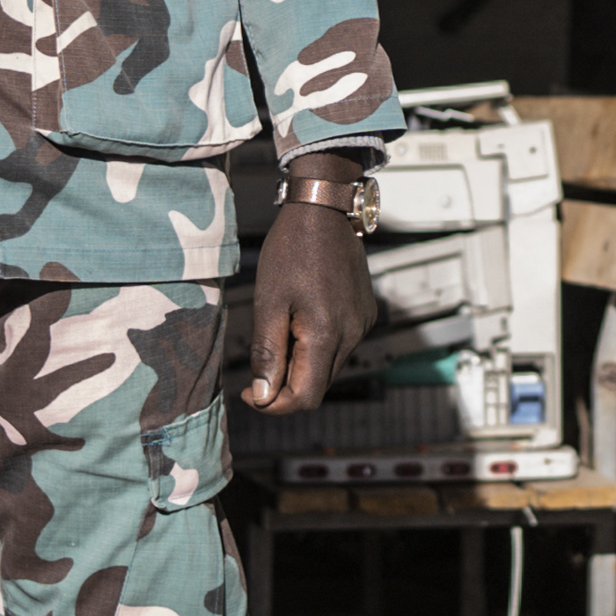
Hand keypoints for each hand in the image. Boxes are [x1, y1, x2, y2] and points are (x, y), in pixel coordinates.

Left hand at [243, 198, 371, 412]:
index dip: (275, 404)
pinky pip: (341, 347)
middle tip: (258, 368)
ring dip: (301, 367)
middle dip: (286, 387)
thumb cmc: (291, 250)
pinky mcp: (365, 314)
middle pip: (319, 386)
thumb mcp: (269, 302)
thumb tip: (263, 395)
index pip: (306, 397)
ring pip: (329, 368)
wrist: (324, 211)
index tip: (250, 392)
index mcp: (327, 334)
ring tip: (279, 335)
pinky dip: (317, 348)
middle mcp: (353, 334)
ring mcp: (362, 324)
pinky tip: (300, 322)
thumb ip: (267, 352)